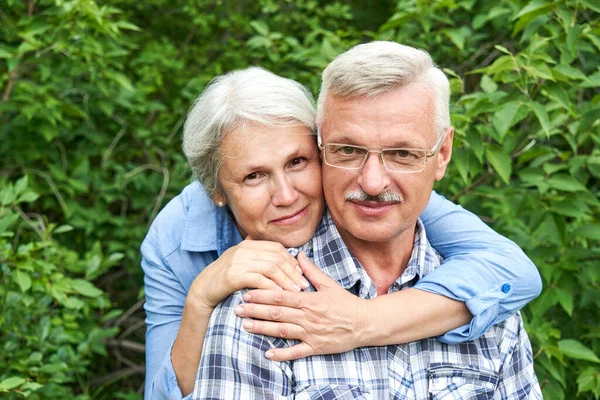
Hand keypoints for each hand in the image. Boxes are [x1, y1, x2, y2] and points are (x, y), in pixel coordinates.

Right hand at [188, 239, 308, 309]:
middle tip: (303, 285)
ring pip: (271, 268)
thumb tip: (284, 258)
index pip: (277, 248)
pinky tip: (279, 295)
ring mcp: (238, 261)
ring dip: (286, 281)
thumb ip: (259, 257)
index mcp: (248, 244)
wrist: (203, 290)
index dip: (291, 261)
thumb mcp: (243, 262)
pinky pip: (258, 279)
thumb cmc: (226, 279)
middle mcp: (244, 249)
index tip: (301, 274)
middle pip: (276, 257)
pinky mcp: (233, 275)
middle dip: (292, 272)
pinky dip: (271, 287)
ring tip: (295, 292)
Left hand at [234, 251, 367, 360]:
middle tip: (237, 309)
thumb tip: (297, 254)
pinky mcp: (316, 347)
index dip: (262, 295)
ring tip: (245, 326)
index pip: (280, 296)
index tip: (246, 293)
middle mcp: (308, 317)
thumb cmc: (346, 302)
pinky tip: (267, 354)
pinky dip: (282, 354)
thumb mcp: (329, 283)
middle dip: (255, 311)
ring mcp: (311, 334)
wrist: (365, 323)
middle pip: (277, 313)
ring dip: (262, 329)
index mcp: (309, 300)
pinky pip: (296, 353)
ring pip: (282, 331)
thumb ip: (311, 270)